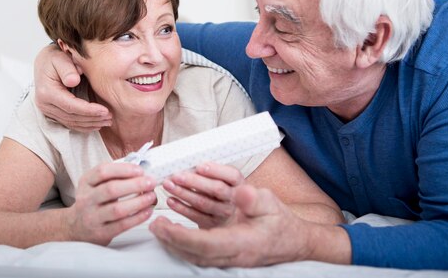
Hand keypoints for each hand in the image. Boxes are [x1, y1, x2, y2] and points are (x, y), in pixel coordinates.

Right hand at [34, 44, 111, 130]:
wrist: (45, 62)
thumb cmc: (55, 58)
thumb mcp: (60, 58)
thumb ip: (67, 68)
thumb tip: (73, 81)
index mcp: (46, 92)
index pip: (71, 106)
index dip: (89, 110)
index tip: (105, 110)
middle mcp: (45, 104)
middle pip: (72, 117)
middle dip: (93, 118)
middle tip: (110, 116)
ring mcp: (48, 110)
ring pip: (72, 122)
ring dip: (91, 123)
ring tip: (108, 121)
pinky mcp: (53, 113)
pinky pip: (70, 123)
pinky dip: (84, 126)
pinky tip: (97, 124)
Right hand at [67, 162, 156, 245]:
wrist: (76, 227)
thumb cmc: (93, 201)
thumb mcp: (95, 184)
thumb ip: (113, 176)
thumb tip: (140, 171)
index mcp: (86, 182)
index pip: (102, 171)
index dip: (124, 169)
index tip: (140, 170)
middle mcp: (86, 199)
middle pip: (111, 189)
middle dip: (135, 185)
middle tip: (151, 182)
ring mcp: (92, 217)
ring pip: (117, 209)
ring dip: (138, 202)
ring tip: (152, 196)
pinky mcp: (101, 233)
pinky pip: (122, 225)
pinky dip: (137, 217)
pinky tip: (148, 211)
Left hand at [150, 184, 349, 266]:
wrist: (294, 242)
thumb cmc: (282, 223)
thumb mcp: (271, 204)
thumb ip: (254, 199)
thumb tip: (240, 192)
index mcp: (241, 244)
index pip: (205, 245)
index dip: (181, 237)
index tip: (163, 226)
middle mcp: (231, 253)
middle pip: (194, 252)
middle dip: (171, 239)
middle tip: (153, 225)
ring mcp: (226, 255)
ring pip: (194, 251)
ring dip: (175, 236)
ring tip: (157, 222)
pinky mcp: (223, 250)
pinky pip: (199, 247)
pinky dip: (183, 239)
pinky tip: (172, 225)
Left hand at [163, 162, 242, 227]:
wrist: (233, 222)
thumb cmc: (225, 194)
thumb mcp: (228, 180)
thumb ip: (216, 172)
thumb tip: (196, 165)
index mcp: (238, 184)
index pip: (232, 175)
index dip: (216, 170)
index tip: (200, 166)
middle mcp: (232, 199)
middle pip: (216, 189)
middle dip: (194, 181)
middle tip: (177, 176)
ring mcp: (222, 213)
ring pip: (203, 202)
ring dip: (183, 193)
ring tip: (169, 185)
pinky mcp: (211, 224)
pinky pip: (195, 216)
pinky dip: (181, 207)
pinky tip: (171, 200)